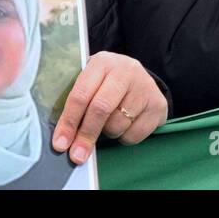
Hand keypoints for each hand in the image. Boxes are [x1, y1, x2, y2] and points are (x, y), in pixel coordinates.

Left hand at [52, 52, 166, 163]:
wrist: (141, 79)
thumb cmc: (107, 85)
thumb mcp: (91, 82)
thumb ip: (77, 103)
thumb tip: (62, 138)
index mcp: (102, 62)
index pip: (81, 94)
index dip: (69, 122)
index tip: (60, 144)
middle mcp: (126, 70)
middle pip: (101, 108)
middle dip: (86, 135)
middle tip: (77, 155)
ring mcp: (145, 86)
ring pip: (117, 124)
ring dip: (108, 133)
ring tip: (110, 122)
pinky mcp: (158, 104)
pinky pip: (134, 134)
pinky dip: (125, 137)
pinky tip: (126, 124)